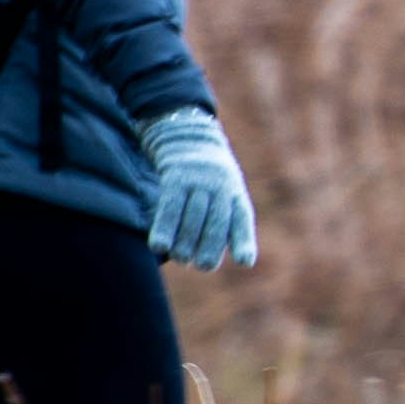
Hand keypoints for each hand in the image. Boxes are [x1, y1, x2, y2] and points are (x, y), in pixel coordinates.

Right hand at [142, 108, 258, 271]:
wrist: (188, 137)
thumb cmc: (209, 179)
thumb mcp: (226, 191)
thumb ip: (225, 221)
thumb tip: (213, 260)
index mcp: (235, 193)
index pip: (242, 220)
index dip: (243, 241)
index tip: (245, 261)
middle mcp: (220, 186)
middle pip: (216, 222)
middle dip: (210, 246)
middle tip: (204, 266)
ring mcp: (198, 181)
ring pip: (192, 217)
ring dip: (185, 243)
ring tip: (181, 259)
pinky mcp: (175, 177)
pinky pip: (169, 207)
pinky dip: (164, 229)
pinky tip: (159, 247)